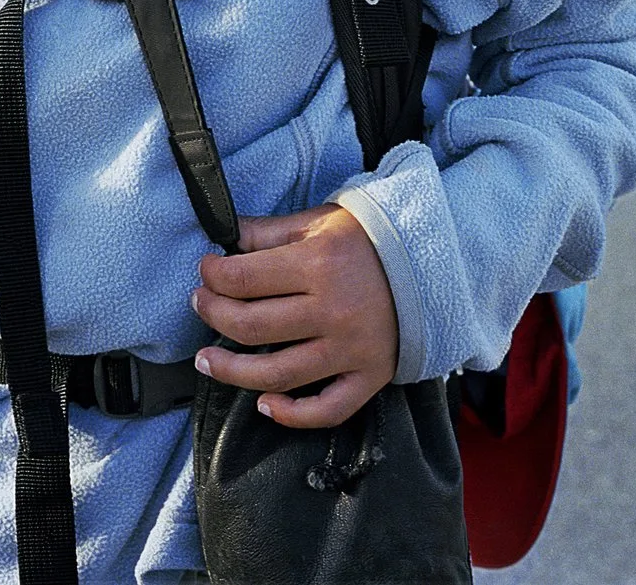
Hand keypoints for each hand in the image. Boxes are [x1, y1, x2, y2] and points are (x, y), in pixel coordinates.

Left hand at [192, 205, 399, 428]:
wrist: (435, 266)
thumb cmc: (371, 239)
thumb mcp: (321, 221)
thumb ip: (271, 231)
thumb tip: (225, 236)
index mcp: (320, 264)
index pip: (244, 279)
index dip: (214, 276)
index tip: (205, 272)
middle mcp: (333, 311)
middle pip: (252, 326)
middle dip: (214, 315)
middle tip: (200, 306)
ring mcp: (352, 350)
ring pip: (277, 374)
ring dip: (232, 372)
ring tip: (207, 362)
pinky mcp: (370, 378)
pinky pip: (327, 410)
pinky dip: (292, 415)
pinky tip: (265, 405)